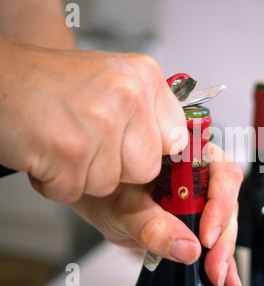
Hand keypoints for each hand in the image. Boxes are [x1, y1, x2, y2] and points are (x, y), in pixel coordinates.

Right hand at [0, 37, 186, 202]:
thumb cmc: (53, 83)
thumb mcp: (115, 80)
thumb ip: (148, 111)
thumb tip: (177, 143)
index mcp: (144, 77)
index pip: (178, 139)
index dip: (154, 151)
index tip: (135, 147)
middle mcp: (128, 96)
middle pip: (145, 168)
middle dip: (116, 168)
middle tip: (89, 142)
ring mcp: (99, 124)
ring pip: (109, 184)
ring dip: (82, 174)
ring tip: (64, 143)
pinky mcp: (69, 151)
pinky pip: (74, 191)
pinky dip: (56, 181)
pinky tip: (47, 152)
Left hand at [70, 144, 243, 285]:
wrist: (96, 201)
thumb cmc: (107, 189)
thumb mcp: (124, 207)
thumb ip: (153, 226)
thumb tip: (187, 248)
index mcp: (186, 154)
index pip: (220, 172)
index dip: (220, 202)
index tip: (206, 234)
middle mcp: (199, 173)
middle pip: (227, 201)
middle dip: (222, 236)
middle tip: (212, 263)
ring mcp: (201, 198)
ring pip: (225, 222)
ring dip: (223, 251)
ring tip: (217, 275)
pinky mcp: (198, 220)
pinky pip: (216, 239)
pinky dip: (222, 260)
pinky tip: (226, 279)